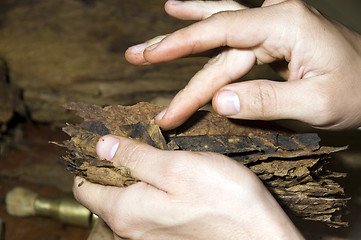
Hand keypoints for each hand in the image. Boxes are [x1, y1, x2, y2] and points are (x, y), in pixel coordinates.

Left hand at [73, 135, 303, 239]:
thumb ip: (134, 157)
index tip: (107, 141)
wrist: (260, 238)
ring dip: (136, 177)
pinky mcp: (166, 236)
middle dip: (116, 166)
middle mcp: (131, 231)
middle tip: (139, 144)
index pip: (84, 188)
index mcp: (125, 213)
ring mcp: (149, 237)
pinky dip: (151, 191)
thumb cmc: (224, 201)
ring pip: (127, 201)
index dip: (91, 161)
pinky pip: (146, 210)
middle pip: (105, 194)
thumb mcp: (176, 167)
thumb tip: (102, 146)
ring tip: (159, 158)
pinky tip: (172, 179)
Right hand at [125, 0, 360, 130]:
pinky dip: (205, 29)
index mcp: (284, 25)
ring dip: (182, 39)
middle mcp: (274, 19)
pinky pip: (232, 36)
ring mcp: (273, 27)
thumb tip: (220, 102)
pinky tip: (185, 15)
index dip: (181, 44)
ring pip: (219, 36)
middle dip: (172, 50)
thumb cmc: (359, 92)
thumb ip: (268, 100)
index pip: (221, 30)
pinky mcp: (272, 40)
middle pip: (214, 40)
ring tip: (151, 42)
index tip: (149, 57)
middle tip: (135, 56)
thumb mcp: (319, 102)